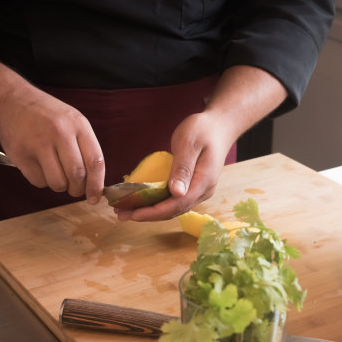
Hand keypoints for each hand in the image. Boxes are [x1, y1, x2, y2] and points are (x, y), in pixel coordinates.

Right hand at [0, 88, 104, 203]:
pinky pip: (38, 182)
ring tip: (56, 175)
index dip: (96, 185)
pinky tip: (39, 167)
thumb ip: (86, 148)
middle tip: (74, 189)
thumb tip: (95, 184)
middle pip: (76, 176)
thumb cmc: (48, 116)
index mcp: (78, 125)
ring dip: (59, 186)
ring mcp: (38, 143)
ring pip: (57, 183)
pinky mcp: (20, 154)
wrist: (13, 101)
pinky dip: (42, 181)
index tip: (94, 198)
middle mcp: (60, 133)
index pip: (95, 162)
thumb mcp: (74, 122)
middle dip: (77, 189)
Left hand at [114, 110, 232, 220]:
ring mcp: (199, 191)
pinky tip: (141, 202)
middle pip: (173, 211)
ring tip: (126, 211)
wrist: (220, 126)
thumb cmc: (203, 130)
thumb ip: (183, 168)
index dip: (154, 212)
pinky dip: (156, 203)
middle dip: (147, 215)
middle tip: (121, 215)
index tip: (133, 213)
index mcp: (204, 182)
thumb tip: (176, 193)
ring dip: (150, 212)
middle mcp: (203, 192)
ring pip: (173, 208)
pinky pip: (173, 201)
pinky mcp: (193, 188)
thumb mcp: (190, 143)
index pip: (177, 205)